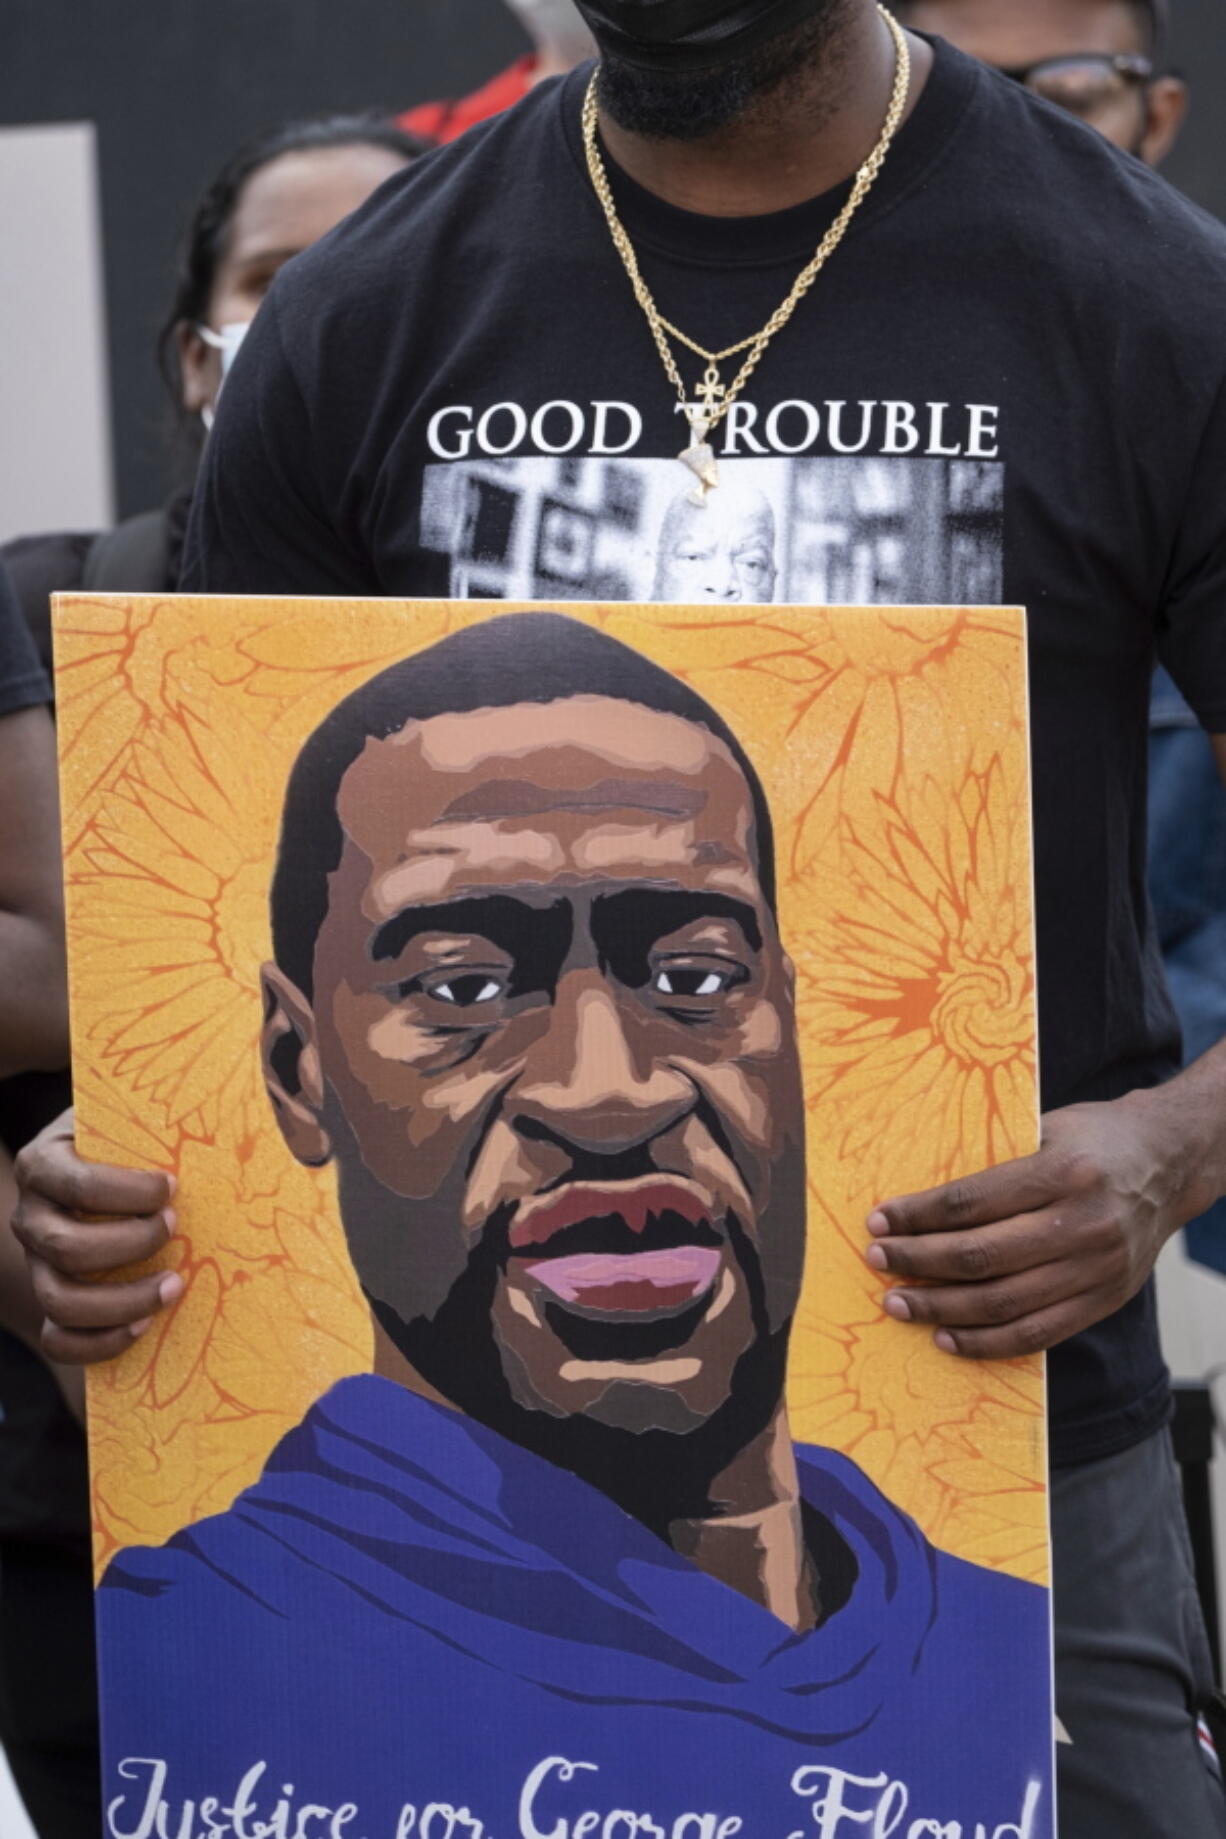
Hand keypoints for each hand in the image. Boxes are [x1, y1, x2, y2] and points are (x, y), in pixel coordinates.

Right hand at [12, 1108, 181, 1364]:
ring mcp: (36, 1262)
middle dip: (129, 1245)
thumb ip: (170, 1111)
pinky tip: (144, 1325)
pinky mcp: (50, 1299)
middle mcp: (32, 1214)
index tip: (173, 1187)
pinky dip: (98, 1343)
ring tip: (174, 1285)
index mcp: (45, 1161)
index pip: (77, 1183)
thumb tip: (260, 1095)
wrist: (98, 1167)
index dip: (128, 1192)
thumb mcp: (139, 1116)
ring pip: (59, 1299)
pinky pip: (57, 1339)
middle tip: (177, 1229)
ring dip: (121, 1300)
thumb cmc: (131, 1139)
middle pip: (65, 1247)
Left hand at [865, 1092, 1192, 1358]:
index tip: (878, 1220)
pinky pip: (1037, 1335)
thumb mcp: (1048, 1128)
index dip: (918, 1215)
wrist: (1170, 1162)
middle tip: (877, 1261)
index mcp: (1065, 1171)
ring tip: (899, 1303)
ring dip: (941, 1308)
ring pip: (1005, 1303)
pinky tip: (946, 1336)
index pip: (973, 1202)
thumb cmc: (1094, 1138)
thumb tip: (918, 1198)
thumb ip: (995, 1162)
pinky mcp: (1105, 1300)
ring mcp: (1097, 1268)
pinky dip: (986, 1342)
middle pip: (982, 1256)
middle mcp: (1085, 1223)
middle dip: (918, 1261)